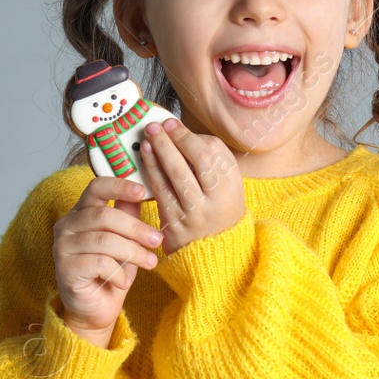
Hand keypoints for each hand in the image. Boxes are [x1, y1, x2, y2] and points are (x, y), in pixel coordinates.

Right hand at [53, 176, 163, 347]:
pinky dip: (117, 273)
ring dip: (133, 252)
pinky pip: (98, 263)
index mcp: (80, 212)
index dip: (120, 186)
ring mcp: (62, 247)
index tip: (143, 191)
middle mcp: (66, 226)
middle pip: (104, 216)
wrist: (95, 311)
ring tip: (150, 262)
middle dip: (136, 228)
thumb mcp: (126, 241)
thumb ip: (129, 215)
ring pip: (104, 240)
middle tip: (157, 240)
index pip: (96, 188)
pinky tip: (122, 282)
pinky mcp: (64, 269)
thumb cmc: (111, 273)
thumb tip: (144, 189)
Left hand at [137, 118, 245, 254]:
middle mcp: (217, 200)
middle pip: (198, 160)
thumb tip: (182, 134)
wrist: (213, 253)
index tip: (174, 125)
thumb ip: (212, 161)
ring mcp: (195, 212)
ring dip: (160, 149)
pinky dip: (151, 168)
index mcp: (233, 187)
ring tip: (149, 134)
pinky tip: (145, 154)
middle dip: (176, 138)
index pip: (214, 153)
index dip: (190, 136)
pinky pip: (160, 189)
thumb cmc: (217, 211)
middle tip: (159, 125)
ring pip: (176, 173)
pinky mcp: (174, 222)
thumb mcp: (227, 187)